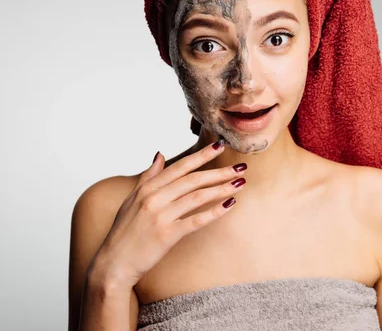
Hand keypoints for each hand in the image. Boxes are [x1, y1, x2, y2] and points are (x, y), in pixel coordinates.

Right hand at [89, 139, 245, 289]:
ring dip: (221, 188)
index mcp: (147, 188)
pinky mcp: (166, 235)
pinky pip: (196, 220)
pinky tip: (230, 204)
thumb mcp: (132, 199)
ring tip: (240, 183)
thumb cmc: (124, 232)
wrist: (113, 263)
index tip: (221, 145)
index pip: (180, 167)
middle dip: (219, 172)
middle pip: (193, 179)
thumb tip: (160, 154)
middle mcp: (154, 198)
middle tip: (241, 167)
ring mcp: (160, 216)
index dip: (202, 156)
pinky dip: (214, 212)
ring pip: (197, 196)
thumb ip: (149, 176)